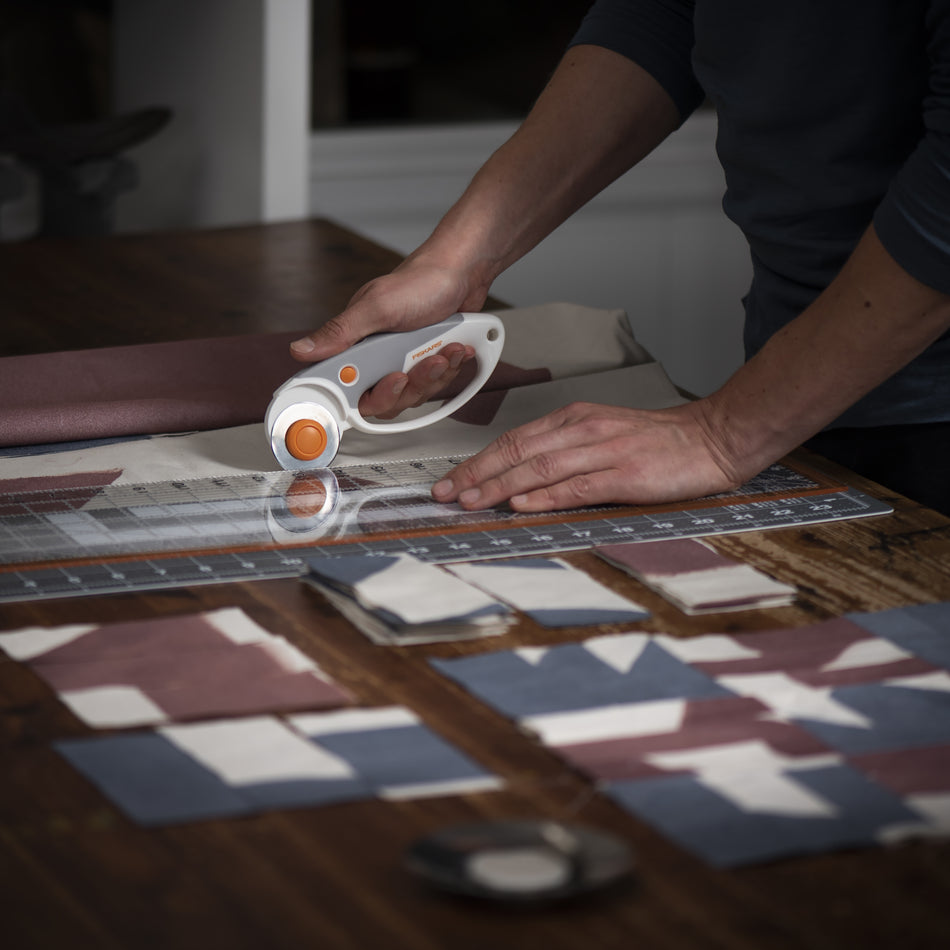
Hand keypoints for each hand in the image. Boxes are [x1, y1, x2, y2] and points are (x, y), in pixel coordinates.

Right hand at [289, 257, 488, 418]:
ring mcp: (403, 362)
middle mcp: (377, 357)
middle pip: (385, 400)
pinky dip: (448, 368)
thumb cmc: (421, 281)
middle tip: (420, 364)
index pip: (345, 388)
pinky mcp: (426, 365)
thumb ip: (341, 332)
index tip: (380, 389)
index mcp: (356, 344)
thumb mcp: (377, 307)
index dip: (357, 398)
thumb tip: (301, 349)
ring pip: (413, 395)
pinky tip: (454, 348)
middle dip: (408, 386)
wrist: (462, 272)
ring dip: (434, 375)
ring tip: (444, 349)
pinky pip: (436, 385)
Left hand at [431, 400, 745, 510]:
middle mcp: (583, 431)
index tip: (451, 481)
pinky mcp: (625, 475)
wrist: (711, 438)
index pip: (513, 441)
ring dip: (498, 486)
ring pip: (539, 468)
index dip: (477, 462)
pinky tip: (520, 505)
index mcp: (574, 420)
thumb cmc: (657, 442)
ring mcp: (603, 451)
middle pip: (517, 452)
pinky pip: (577, 485)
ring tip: (469, 501)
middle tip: (444, 494)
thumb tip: (520, 480)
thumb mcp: (602, 435)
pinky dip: (545, 496)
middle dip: (475, 475)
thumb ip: (563, 454)